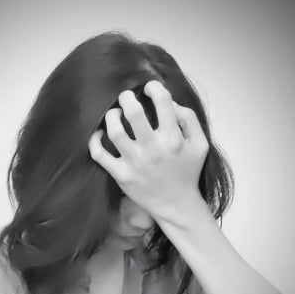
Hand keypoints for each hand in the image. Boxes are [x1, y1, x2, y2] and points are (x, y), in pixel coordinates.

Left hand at [88, 80, 208, 221]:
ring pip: (115, 131)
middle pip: (134, 113)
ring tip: (114, 114)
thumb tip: (170, 103)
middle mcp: (153, 150)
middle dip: (127, 98)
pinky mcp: (121, 175)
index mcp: (173, 139)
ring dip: (112, 116)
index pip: (163, 102)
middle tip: (126, 97)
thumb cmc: (187, 173)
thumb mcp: (200, 144)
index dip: (154, 88)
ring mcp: (135, 163)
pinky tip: (99, 133)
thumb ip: (189, 119)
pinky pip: (99, 155)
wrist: (177, 205)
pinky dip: (94, 140)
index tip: (149, 88)